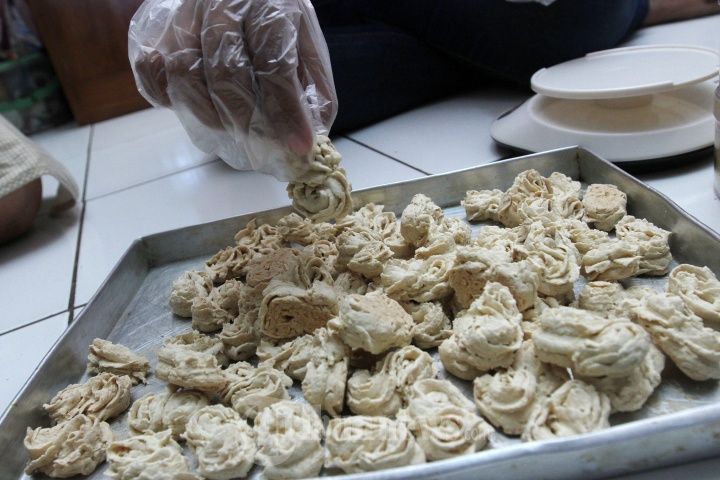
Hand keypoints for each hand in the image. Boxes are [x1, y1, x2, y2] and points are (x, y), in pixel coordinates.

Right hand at [128, 0, 336, 179]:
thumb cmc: (273, 24)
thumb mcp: (306, 45)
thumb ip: (312, 89)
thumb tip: (305, 141)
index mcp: (267, 5)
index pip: (274, 64)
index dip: (286, 113)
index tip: (298, 147)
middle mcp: (219, 2)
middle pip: (226, 74)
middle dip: (246, 123)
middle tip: (260, 150)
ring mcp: (181, 14)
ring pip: (184, 75)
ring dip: (208, 117)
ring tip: (229, 135)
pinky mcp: (151, 28)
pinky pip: (150, 72)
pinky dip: (170, 101)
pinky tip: (196, 109)